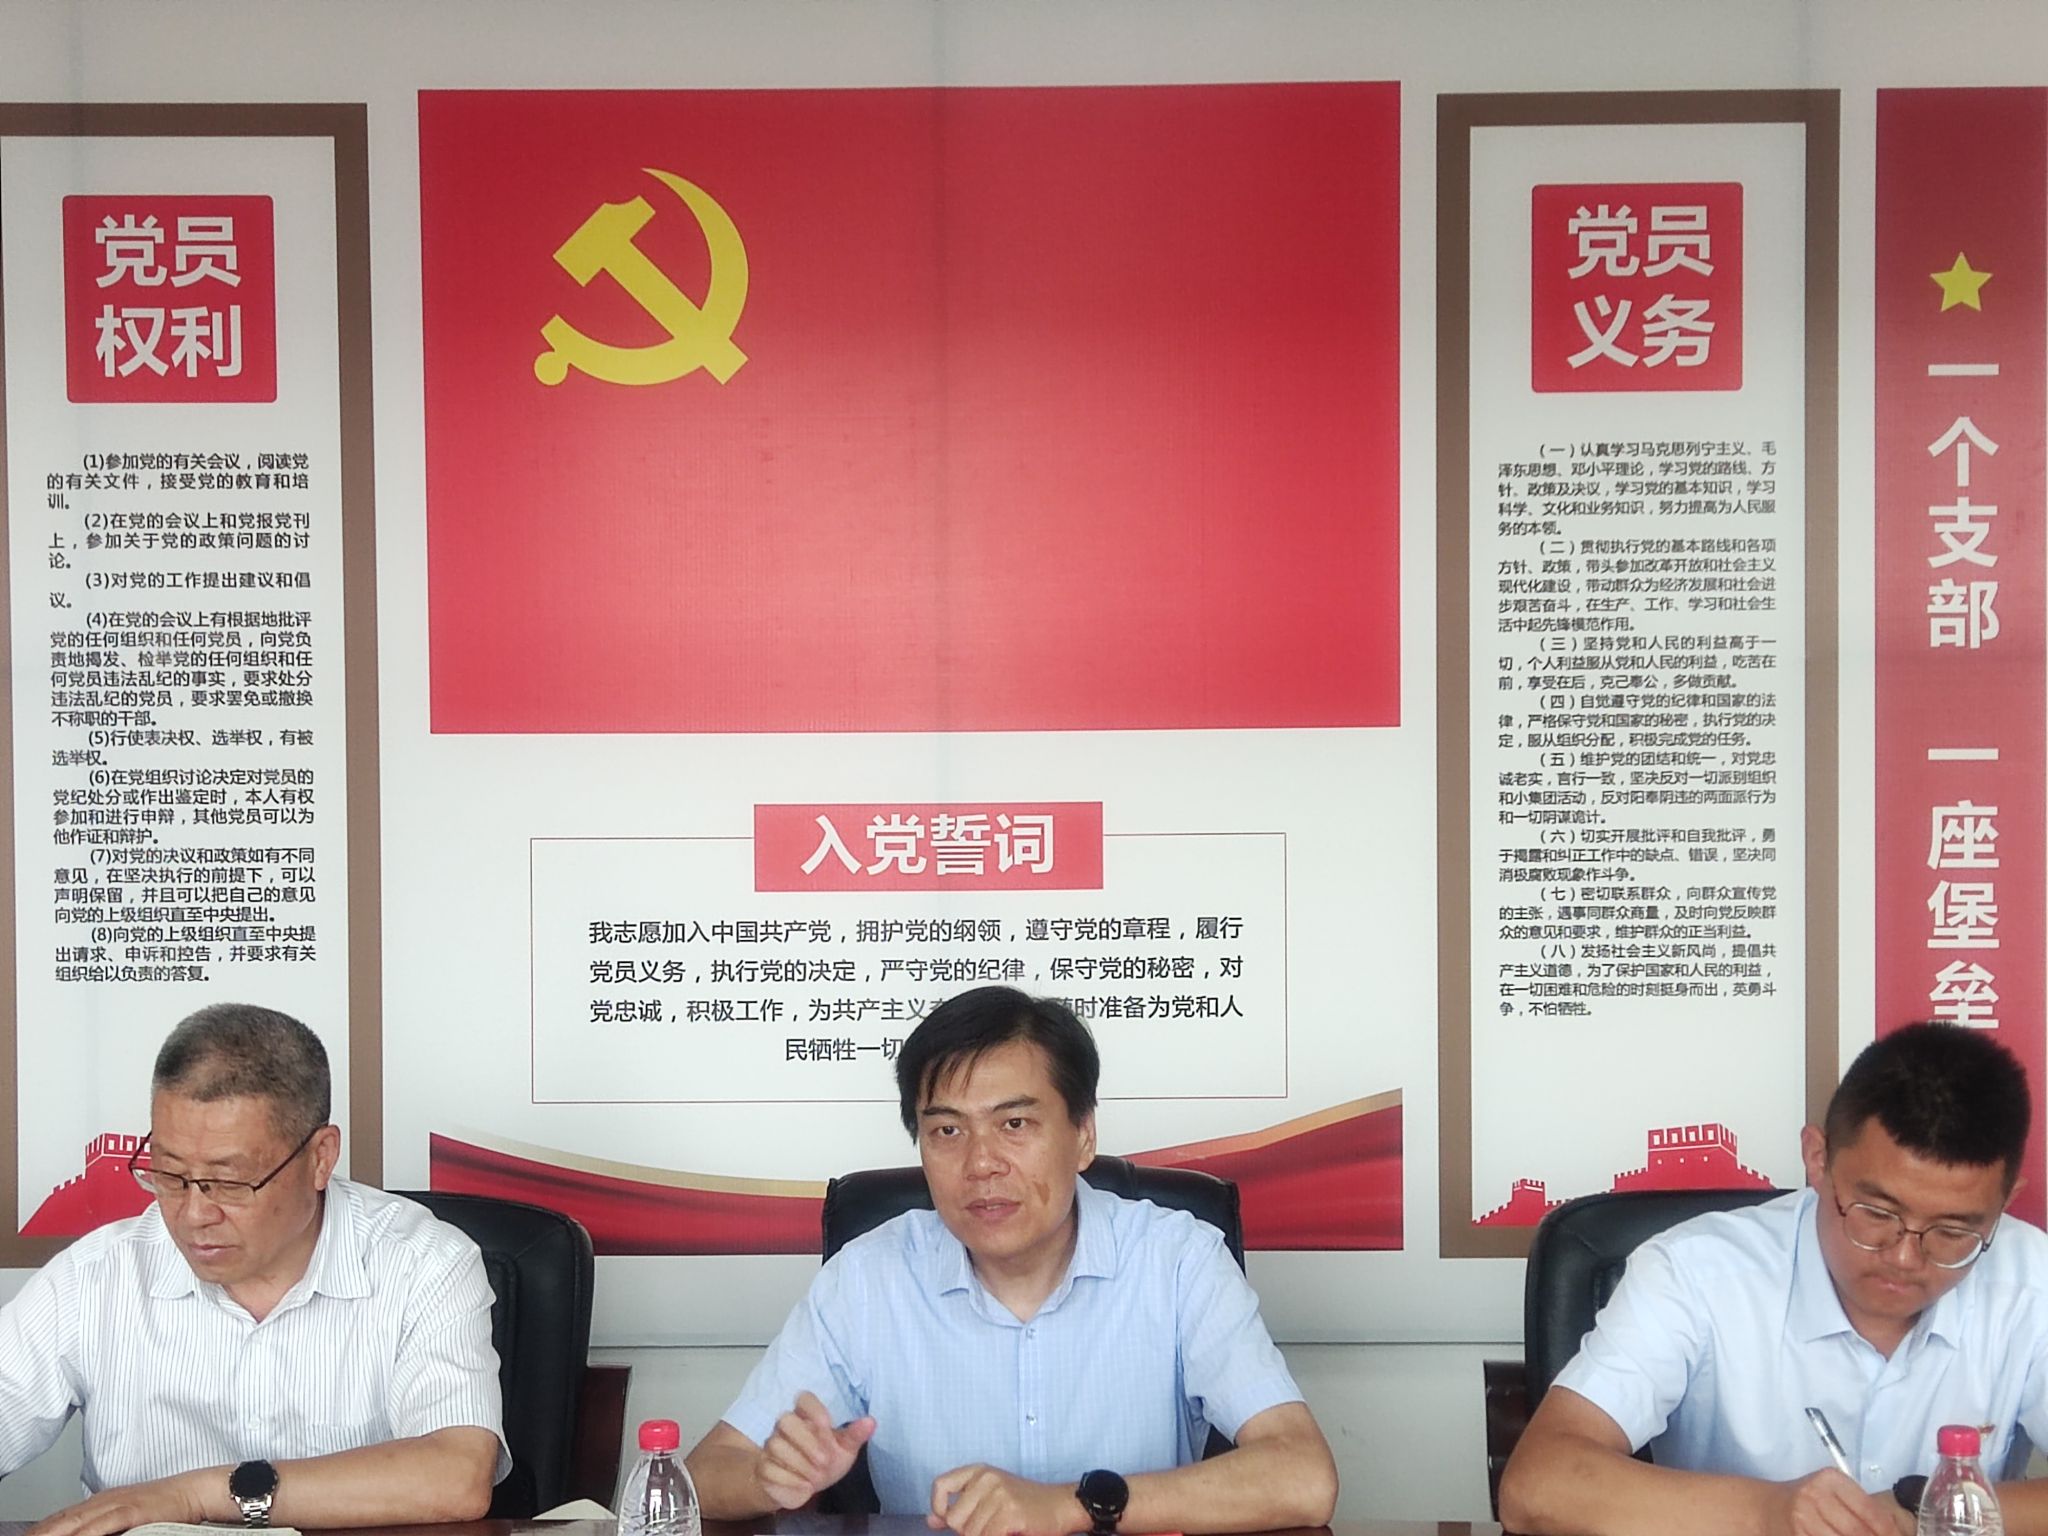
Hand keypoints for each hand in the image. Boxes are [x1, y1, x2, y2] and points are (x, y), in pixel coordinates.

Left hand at [27, 1469, 207, 1535]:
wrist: (193, 1491)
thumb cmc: (164, 1507)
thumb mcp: (128, 1513)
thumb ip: (106, 1524)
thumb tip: (86, 1534)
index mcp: (101, 1501)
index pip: (61, 1518)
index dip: (41, 1530)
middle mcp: (103, 1500)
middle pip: (61, 1521)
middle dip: (40, 1534)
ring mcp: (116, 1504)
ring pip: (74, 1523)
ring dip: (52, 1535)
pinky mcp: (130, 1510)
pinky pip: (99, 1526)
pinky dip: (83, 1535)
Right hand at [755, 1390, 875, 1509]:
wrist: (803, 1486)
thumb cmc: (825, 1461)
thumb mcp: (844, 1450)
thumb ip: (855, 1435)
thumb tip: (871, 1422)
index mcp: (807, 1417)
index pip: (804, 1399)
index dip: (813, 1410)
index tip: (827, 1425)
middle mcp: (786, 1427)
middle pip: (785, 1420)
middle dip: (805, 1441)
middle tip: (824, 1460)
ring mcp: (772, 1446)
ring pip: (776, 1445)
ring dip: (799, 1464)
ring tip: (816, 1478)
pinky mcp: (764, 1467)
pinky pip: (768, 1468)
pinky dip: (788, 1480)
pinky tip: (804, 1487)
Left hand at [927, 1464, 1085, 1535]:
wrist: (1061, 1505)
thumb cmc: (1025, 1504)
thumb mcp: (990, 1497)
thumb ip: (960, 1507)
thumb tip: (931, 1521)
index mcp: (979, 1471)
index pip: (941, 1485)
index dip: (939, 1508)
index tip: (946, 1521)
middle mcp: (986, 1478)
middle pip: (954, 1519)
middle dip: (968, 1531)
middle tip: (990, 1526)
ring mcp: (998, 1495)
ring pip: (970, 1533)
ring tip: (1001, 1529)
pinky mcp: (1009, 1513)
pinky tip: (1009, 1532)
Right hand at [1766, 1469, 1905, 1535]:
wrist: (1767, 1508)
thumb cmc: (1808, 1499)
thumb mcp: (1832, 1492)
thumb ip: (1860, 1507)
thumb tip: (1896, 1533)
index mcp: (1830, 1480)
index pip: (1870, 1510)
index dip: (1890, 1532)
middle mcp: (1814, 1496)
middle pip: (1858, 1531)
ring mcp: (1803, 1519)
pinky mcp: (1797, 1535)